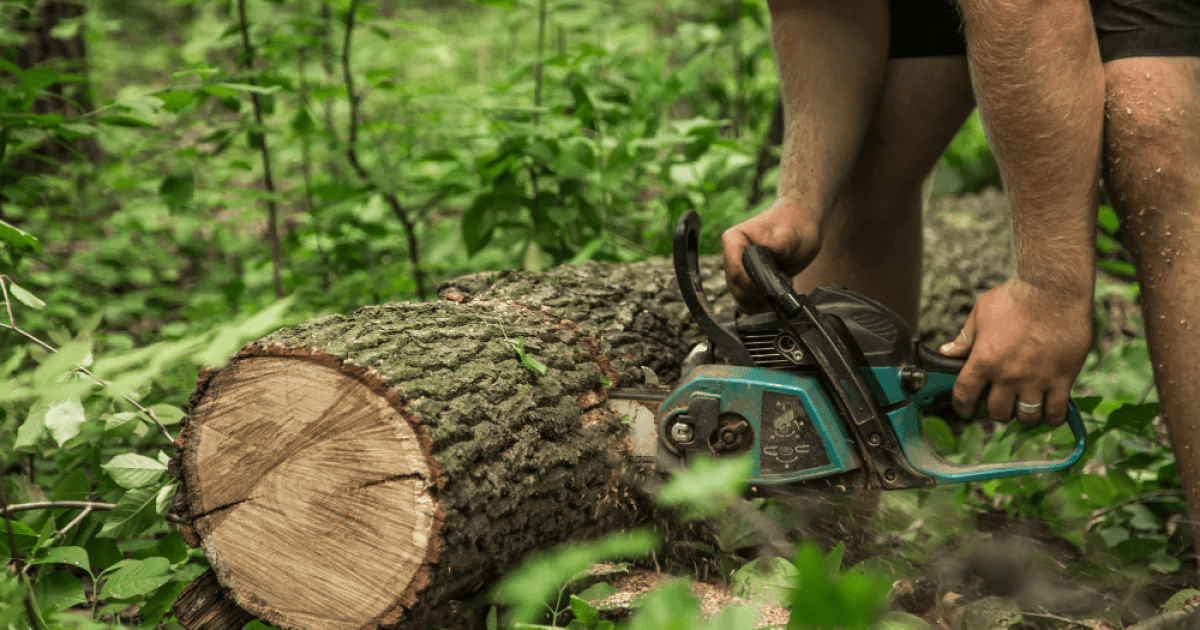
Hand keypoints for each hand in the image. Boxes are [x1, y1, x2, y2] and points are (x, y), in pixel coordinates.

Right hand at [721, 199, 822, 311]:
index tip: (771, 284)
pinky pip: (748, 301)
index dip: (751, 284)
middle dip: (759, 293)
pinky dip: (761, 305)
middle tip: (782, 283)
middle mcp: (732, 256)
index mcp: (734, 240)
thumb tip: (769, 258)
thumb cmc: (796, 222)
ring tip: (781, 288)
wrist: (803, 223)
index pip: (734, 271)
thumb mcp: (789, 234)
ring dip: (761, 301)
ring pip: (740, 297)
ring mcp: (740, 269)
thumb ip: (777, 246)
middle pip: (735, 287)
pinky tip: (777, 295)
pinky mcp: (749, 280)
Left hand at [939, 279, 1091, 425]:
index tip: (965, 409)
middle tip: (1000, 402)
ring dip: (1022, 415)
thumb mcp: (981, 313)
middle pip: (997, 412)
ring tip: (1023, 405)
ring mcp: (1036, 379)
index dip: (962, 407)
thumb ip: (965, 338)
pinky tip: (1047, 409)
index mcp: (983, 360)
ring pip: (1026, 416)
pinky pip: (1056, 411)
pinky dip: (1051, 417)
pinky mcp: (1062, 378)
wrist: (1055, 290)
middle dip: (995, 411)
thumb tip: (947, 352)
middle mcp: (1008, 375)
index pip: (964, 396)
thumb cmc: (1016, 297)